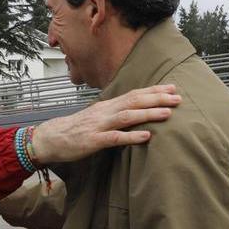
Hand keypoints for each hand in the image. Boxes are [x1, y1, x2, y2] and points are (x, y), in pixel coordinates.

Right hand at [30, 85, 181, 163]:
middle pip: (134, 101)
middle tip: (178, 98)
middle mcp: (105, 112)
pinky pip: (115, 138)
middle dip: (157, 98)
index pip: (134, 94)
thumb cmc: (75, 129)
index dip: (154, 90)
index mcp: (107, 105)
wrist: (50, 138)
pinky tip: (146, 136)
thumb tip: (134, 111)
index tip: (172, 88)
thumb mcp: (97, 117)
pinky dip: (131, 136)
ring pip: (127, 116)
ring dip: (148, 114)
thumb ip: (115, 114)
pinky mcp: (93, 141)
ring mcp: (99, 125)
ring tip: (168, 113)